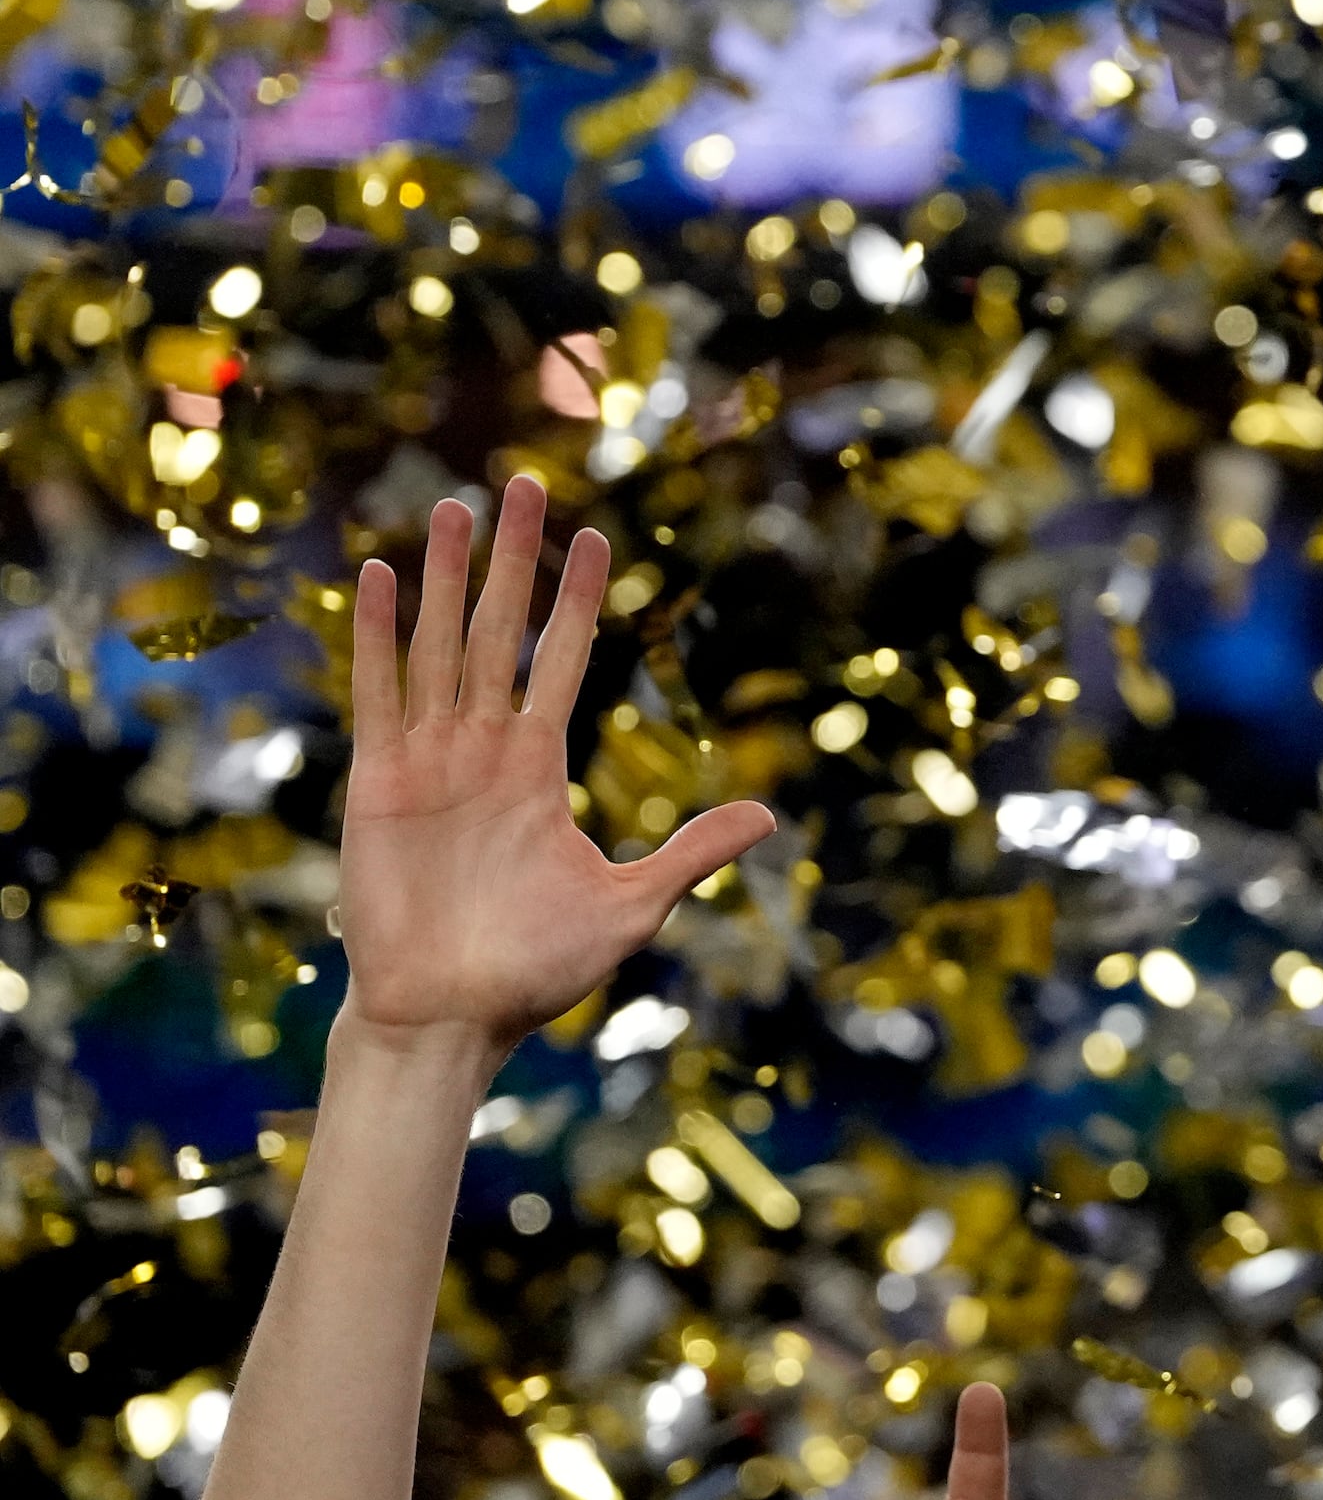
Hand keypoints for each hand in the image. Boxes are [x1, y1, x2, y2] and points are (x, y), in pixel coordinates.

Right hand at [337, 480, 774, 1052]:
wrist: (454, 1017)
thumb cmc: (537, 972)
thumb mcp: (632, 905)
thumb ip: (691, 855)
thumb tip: (768, 816)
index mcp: (539, 769)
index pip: (563, 661)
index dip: (575, 600)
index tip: (595, 538)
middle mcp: (484, 750)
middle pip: (499, 631)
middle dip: (510, 559)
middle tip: (525, 482)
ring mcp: (429, 760)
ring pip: (439, 645)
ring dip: (443, 576)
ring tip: (451, 506)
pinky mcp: (378, 782)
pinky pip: (379, 693)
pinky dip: (379, 634)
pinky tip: (380, 574)